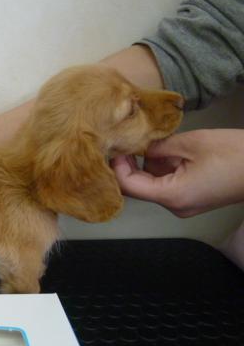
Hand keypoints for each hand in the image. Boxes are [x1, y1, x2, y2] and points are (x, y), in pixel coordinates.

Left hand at [111, 129, 243, 216]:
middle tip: (126, 139)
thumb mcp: (192, 143)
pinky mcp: (192, 198)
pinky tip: (171, 149)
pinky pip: (168, 182)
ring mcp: (184, 204)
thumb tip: (137, 146)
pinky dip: (164, 166)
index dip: (117, 166)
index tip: (115, 146)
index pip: (130, 186)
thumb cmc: (236, 155)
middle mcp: (175, 206)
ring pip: (153, 183)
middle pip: (138, 186)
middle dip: (131, 163)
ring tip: (154, 140)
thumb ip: (159, 146)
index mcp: (173, 196)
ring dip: (149, 163)